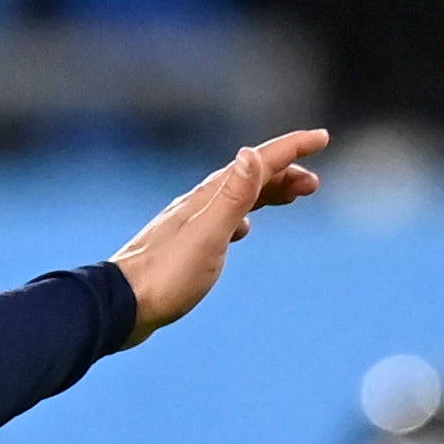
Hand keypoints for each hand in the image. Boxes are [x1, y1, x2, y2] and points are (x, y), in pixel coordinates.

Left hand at [113, 130, 326, 339]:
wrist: (121, 306)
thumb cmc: (166, 276)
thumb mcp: (208, 236)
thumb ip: (232, 196)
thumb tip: (251, 153)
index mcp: (210, 198)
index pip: (259, 163)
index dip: (292, 148)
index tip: (322, 138)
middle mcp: (200, 203)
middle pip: (250, 177)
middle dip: (285, 172)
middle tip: (315, 183)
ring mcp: (191, 223)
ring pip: (237, 197)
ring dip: (267, 192)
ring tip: (290, 198)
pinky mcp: (184, 246)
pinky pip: (223, 219)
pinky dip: (242, 215)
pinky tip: (243, 229)